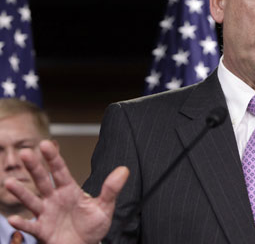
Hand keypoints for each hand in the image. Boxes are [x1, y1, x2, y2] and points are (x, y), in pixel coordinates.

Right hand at [5, 140, 128, 243]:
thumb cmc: (92, 226)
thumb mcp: (105, 207)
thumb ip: (112, 189)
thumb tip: (124, 170)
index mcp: (70, 190)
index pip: (60, 171)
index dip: (53, 158)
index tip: (46, 144)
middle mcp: (55, 199)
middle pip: (43, 181)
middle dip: (34, 167)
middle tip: (25, 153)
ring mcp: (47, 214)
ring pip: (32, 201)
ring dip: (21, 192)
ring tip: (9, 183)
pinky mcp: (43, 230)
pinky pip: (31, 226)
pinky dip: (22, 224)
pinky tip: (13, 220)